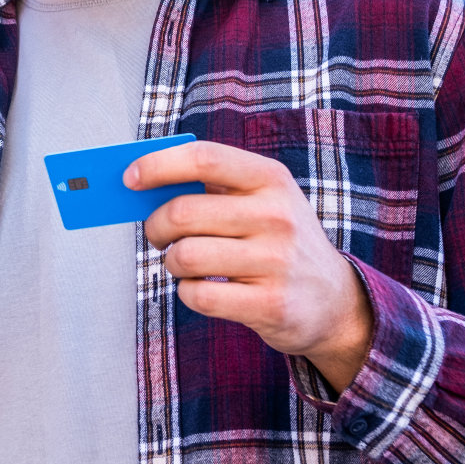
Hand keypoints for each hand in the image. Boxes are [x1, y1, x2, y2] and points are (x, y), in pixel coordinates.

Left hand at [126, 140, 373, 392]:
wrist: (335, 301)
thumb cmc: (276, 241)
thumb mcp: (260, 201)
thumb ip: (209, 186)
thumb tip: (140, 182)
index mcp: (270, 179)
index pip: (204, 158)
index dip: (158, 165)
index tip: (129, 178)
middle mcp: (278, 215)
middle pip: (182, 212)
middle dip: (155, 226)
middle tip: (157, 234)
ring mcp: (277, 261)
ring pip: (185, 255)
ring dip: (171, 262)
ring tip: (185, 263)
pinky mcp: (272, 304)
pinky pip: (198, 294)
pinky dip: (187, 292)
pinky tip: (203, 289)